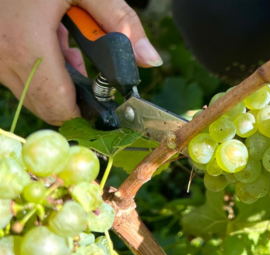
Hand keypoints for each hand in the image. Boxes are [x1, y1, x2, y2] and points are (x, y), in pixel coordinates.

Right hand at [0, 0, 161, 125]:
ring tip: (74, 53)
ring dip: (61, 84)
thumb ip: (122, 22)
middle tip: (96, 79)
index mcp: (27, 44)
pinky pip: (20, 78)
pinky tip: (59, 48)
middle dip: (76, 99)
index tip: (107, 107)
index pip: (59, 104)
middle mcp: (4, 58)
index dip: (86, 112)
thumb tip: (150, 59)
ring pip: (32, 94)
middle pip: (46, 105)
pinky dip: (44, 71)